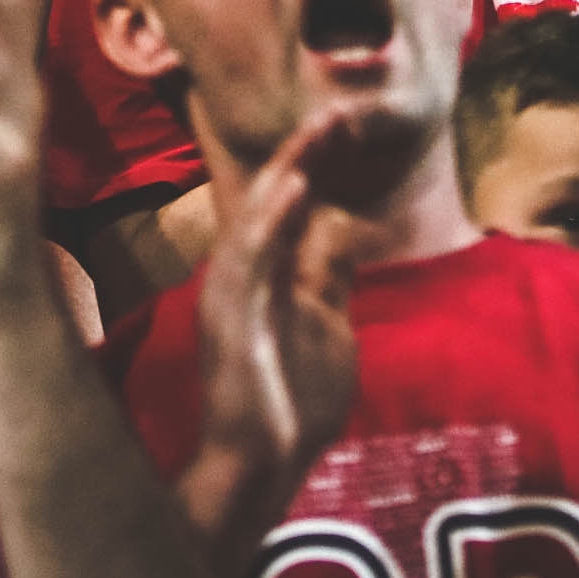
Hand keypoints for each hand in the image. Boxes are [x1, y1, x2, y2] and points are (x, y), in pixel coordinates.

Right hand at [179, 97, 366, 572]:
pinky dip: (272, 219)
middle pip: (275, 200)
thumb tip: (344, 230)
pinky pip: (251, 259)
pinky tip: (295, 187)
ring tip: (319, 132)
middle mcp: (241, 273)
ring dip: (290, 173)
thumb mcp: (326, 325)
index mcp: (264, 272)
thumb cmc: (290, 404)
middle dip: (305, 154)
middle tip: (338, 111)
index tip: (348, 121)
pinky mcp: (231, 319)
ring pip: (259, 218)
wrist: (262, 466)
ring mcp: (231, 295)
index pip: (291, 205)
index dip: (316, 162)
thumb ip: (327, 276)